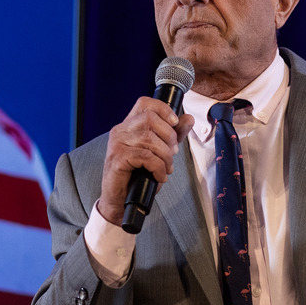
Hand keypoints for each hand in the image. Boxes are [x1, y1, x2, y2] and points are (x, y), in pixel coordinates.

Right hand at [98, 97, 194, 225]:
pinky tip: (159, 175)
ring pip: (149, 139)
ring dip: (165, 156)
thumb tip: (188, 119)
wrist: (121, 201)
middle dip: (169, 136)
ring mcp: (117, 144)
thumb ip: (173, 135)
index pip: (145, 103)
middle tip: (172, 153)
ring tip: (166, 168)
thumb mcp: (160, 152)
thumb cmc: (138, 176)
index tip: (174, 123)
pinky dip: (158, 167)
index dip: (163, 109)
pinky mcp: (117, 158)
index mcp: (129, 125)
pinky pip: (145, 156)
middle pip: (150, 119)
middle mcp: (121, 130)